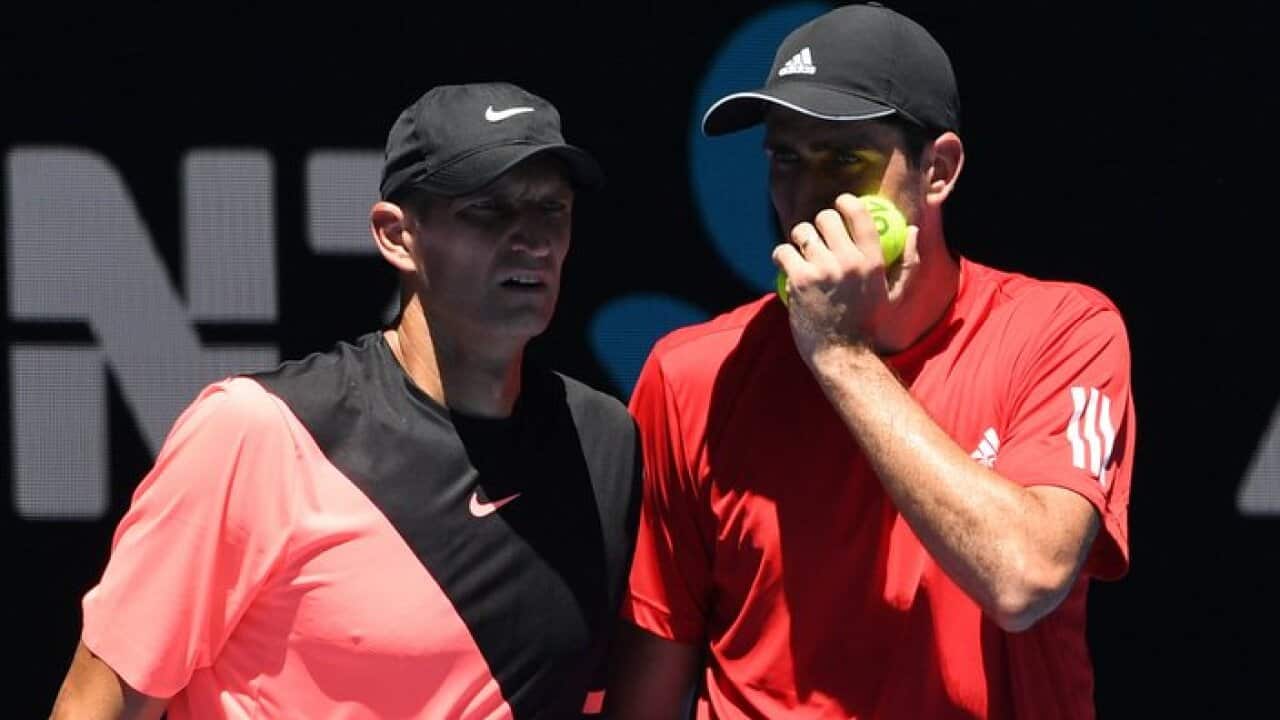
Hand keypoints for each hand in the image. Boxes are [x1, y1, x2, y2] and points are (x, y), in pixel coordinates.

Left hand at [772, 193, 919, 359]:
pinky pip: (783, 251)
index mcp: (872, 261)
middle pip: (826, 218)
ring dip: (798, 238)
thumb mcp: (896, 296)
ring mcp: (823, 269)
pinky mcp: (800, 279)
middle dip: (819, 223)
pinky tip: (784, 263)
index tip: (839, 203)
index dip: (846, 202)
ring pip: (802, 231)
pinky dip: (781, 255)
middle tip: (815, 236)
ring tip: (798, 250)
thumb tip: (912, 230)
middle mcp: (849, 261)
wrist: (842, 354)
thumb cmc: (869, 326)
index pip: (859, 214)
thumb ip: (908, 262)